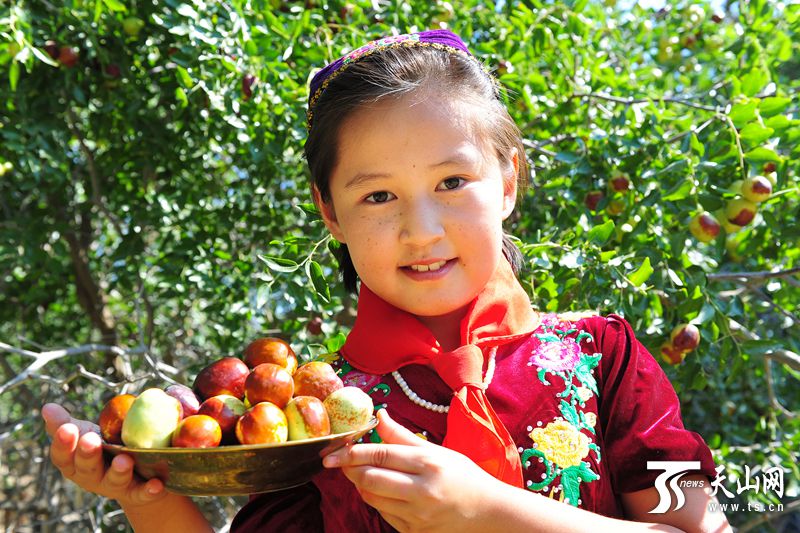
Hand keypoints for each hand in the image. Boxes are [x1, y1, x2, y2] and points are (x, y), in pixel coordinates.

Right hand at [41, 402, 166, 506]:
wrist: (133, 473)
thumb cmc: (102, 448)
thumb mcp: (84, 433)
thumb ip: (65, 422)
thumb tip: (47, 407)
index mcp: (75, 463)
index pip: (63, 456)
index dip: (63, 444)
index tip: (67, 428)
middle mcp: (92, 477)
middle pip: (87, 469)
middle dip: (88, 454)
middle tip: (90, 439)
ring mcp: (114, 486)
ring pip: (114, 481)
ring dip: (118, 471)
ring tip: (124, 459)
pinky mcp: (137, 493)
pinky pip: (142, 493)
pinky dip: (148, 490)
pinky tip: (157, 483)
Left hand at [322, 409, 505, 531]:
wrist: (488, 512)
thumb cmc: (463, 476)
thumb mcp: (436, 450)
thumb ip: (403, 435)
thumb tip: (379, 415)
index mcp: (428, 463)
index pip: (380, 455)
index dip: (352, 452)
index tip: (333, 451)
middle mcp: (422, 491)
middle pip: (370, 479)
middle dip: (350, 469)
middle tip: (342, 461)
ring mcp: (417, 515)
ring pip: (372, 498)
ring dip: (361, 485)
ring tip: (365, 474)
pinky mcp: (414, 531)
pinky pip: (382, 514)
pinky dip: (376, 501)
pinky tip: (383, 491)